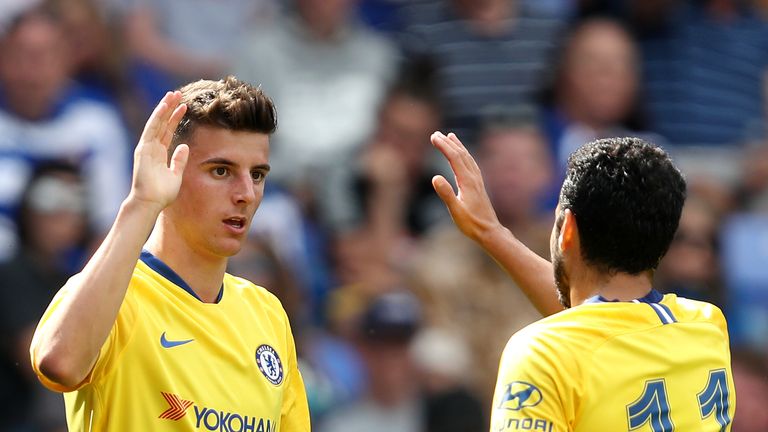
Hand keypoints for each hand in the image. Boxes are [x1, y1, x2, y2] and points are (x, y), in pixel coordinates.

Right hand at [129, 91, 188, 210]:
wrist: (150, 202)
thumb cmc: (161, 193)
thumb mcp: (176, 174)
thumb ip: (179, 160)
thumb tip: (185, 146)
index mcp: (159, 153)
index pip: (168, 130)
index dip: (175, 118)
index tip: (183, 106)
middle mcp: (151, 147)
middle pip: (162, 123)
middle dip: (170, 108)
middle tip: (178, 93)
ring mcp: (146, 147)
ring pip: (156, 122)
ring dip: (164, 108)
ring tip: (173, 94)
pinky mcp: (143, 149)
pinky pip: (151, 129)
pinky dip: (157, 117)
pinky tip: (164, 106)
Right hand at [430, 131, 502, 242]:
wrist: (489, 231)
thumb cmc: (471, 224)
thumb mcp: (455, 211)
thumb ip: (446, 194)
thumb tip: (435, 177)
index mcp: (467, 181)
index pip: (454, 158)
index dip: (444, 146)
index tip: (433, 137)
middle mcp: (474, 178)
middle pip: (461, 155)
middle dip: (448, 143)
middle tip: (436, 134)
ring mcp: (477, 181)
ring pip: (467, 158)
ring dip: (458, 146)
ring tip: (451, 137)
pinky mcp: (478, 186)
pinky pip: (471, 165)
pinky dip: (465, 156)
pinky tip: (463, 157)